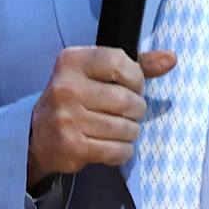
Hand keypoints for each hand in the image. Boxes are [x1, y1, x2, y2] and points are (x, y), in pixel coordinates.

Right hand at [27, 46, 174, 185]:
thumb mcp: (97, 73)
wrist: (37, 135)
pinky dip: (123, 151)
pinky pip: (117, 150)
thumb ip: (136, 64)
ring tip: (119, 129)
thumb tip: (170, 58)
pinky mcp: (72, 146)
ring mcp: (67, 119)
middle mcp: (66, 88)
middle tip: (128, 113)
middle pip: (127, 100)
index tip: (133, 86)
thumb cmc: (75, 99)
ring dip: (130, 132)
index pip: (119, 62)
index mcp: (71, 61)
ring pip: (125, 128)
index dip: (135, 78)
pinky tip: (114, 145)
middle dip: (136, 110)